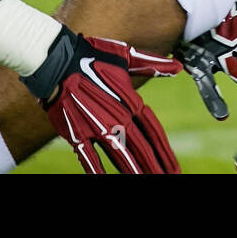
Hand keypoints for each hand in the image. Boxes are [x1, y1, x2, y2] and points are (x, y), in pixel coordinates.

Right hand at [21, 27, 182, 173]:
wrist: (57, 61)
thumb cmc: (94, 55)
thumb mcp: (127, 55)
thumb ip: (153, 64)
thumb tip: (179, 67)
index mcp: (130, 101)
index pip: (152, 131)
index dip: (164, 150)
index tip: (174, 166)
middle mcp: (116, 117)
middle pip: (140, 148)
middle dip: (155, 166)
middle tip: (169, 178)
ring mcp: (95, 128)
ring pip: (120, 156)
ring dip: (134, 172)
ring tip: (147, 182)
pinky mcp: (75, 133)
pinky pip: (88, 158)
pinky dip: (97, 171)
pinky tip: (104, 181)